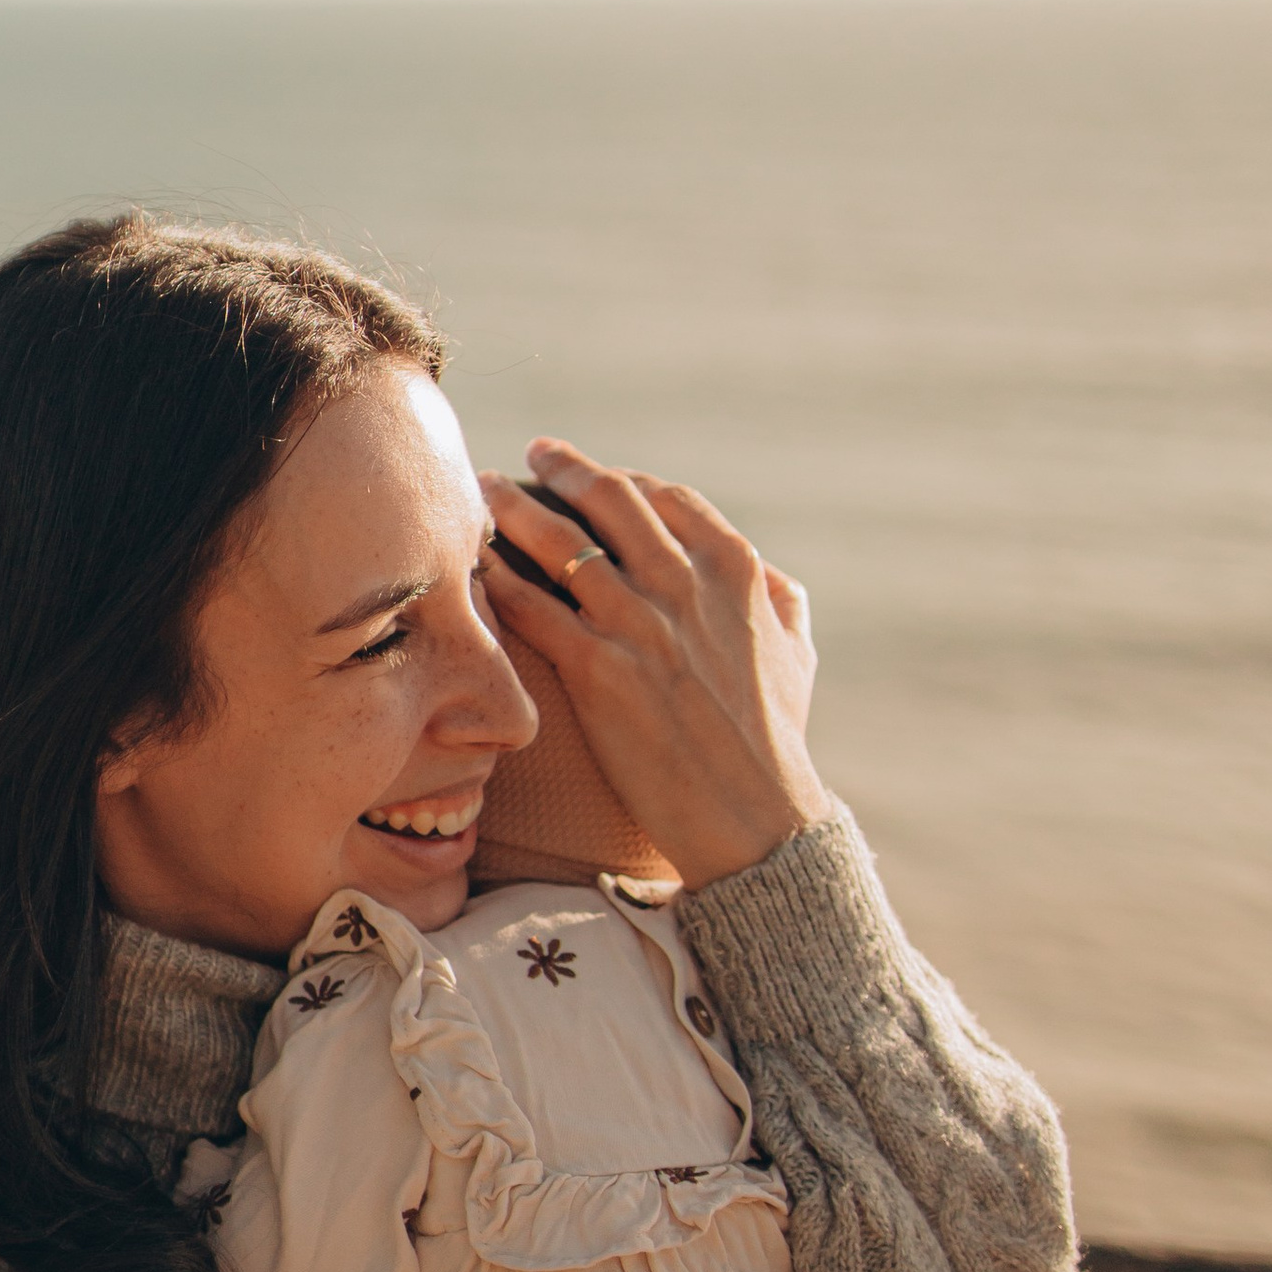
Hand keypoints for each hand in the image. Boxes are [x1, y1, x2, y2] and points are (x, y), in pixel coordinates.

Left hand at [478, 444, 825, 892]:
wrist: (755, 816)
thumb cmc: (777, 742)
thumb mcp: (799, 655)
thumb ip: (782, 601)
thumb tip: (769, 575)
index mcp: (735, 569)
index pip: (667, 498)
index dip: (623, 479)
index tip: (591, 475)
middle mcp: (684, 582)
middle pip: (609, 498)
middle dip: (563, 468)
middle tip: (533, 455)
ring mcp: (638, 622)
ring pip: (558, 540)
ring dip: (512, 508)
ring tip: (484, 492)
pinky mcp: (597, 668)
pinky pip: (531, 605)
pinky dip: (497, 578)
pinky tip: (472, 568)